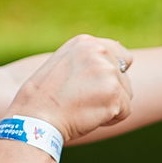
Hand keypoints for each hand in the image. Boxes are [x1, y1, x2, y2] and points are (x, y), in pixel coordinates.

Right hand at [8, 35, 134, 141]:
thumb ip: (90, 60)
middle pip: (124, 77)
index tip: (93, 87)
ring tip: (84, 108)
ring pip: (126, 94)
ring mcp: (107, 72)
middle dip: (109, 93)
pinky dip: (111, 119)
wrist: (34, 118)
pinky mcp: (113, 94)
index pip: (121, 55)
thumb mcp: (65, 65)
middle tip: (82, 100)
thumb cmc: (45, 98)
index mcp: (85, 43)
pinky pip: (126, 111)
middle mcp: (99, 51)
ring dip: (111, 106)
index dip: (113, 75)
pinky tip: (89, 117)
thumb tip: (127, 61)